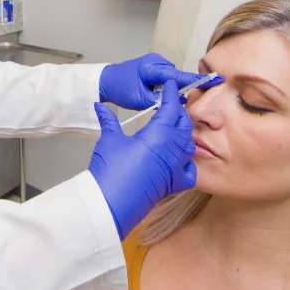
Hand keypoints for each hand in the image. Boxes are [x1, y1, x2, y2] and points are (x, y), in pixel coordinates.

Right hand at [88, 80, 195, 239]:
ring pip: (189, 144)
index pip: (171, 108)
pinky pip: (190, 170)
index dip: (172, 95)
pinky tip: (178, 158)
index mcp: (158, 134)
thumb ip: (108, 120)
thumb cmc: (110, 170)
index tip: (172, 87)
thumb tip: (100, 106)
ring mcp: (176, 167)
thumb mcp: (109, 139)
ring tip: (172, 128)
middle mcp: (172, 149)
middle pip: (183, 124)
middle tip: (169, 105)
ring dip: (183, 133)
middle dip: (178, 112)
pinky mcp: (175, 184)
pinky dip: (187, 162)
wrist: (111, 203)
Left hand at [99, 52, 222, 109]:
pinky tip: (152, 92)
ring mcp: (156, 62)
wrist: (106, 80)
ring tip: (151, 96)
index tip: (216, 79)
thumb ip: (161, 100)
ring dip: (169, 89)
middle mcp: (157, 62)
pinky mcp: (154, 66)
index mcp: (153, 68)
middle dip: (177, 91)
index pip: (180, 76)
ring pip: (172, 79)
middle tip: (164, 100)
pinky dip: (164, 86)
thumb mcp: (140, 100)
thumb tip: (178, 101)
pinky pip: (166, 78)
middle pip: (177, 78)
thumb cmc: (120, 88)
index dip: (199, 80)